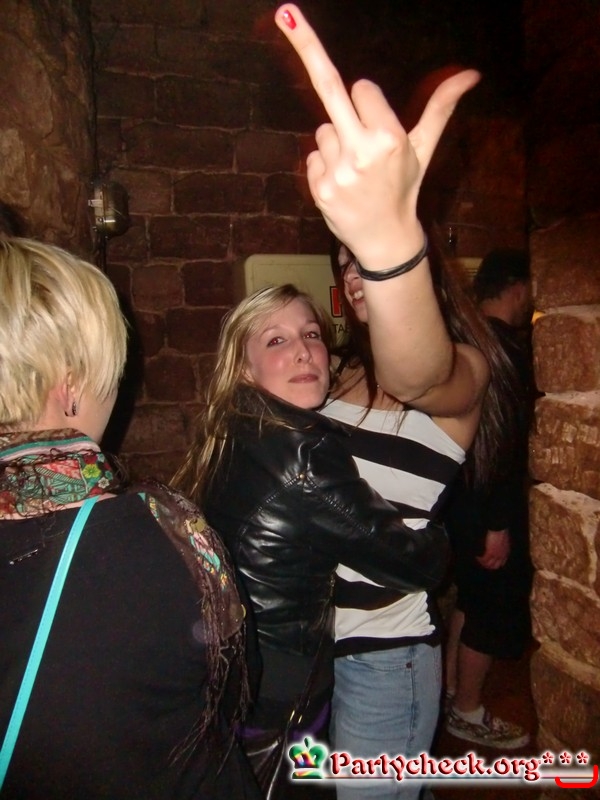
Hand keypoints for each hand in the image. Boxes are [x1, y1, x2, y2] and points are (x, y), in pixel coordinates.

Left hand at [274, 5, 479, 267]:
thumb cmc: (405, 188)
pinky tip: (342, 184)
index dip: (368, 101)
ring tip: (355, 171)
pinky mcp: (318, 188)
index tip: (377, 122)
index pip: (362, 87)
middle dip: (307, 47)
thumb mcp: (424, 148)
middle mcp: (361, 151)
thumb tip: (472, 73)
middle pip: (329, 88)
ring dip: (336, 142)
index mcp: (389, 136)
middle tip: (285, 13)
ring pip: (323, 130)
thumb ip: (440, 107)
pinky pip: (312, 156)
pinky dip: (324, 165)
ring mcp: (336, 171)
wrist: (386, 240)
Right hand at [476, 529, 510, 569]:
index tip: (489, 562)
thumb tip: (495, 546)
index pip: (501, 563)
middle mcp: (502, 556)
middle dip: (488, 566)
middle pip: (495, 566)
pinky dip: (479, 559)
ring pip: (488, 564)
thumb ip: (501, 545)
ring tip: (478, 559)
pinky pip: (483, 559)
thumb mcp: (503, 540)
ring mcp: (496, 555)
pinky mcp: (490, 553)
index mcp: (506, 552)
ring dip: (482, 563)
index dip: (494, 564)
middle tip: (482, 562)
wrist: (499, 527)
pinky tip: (477, 556)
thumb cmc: (500, 530)